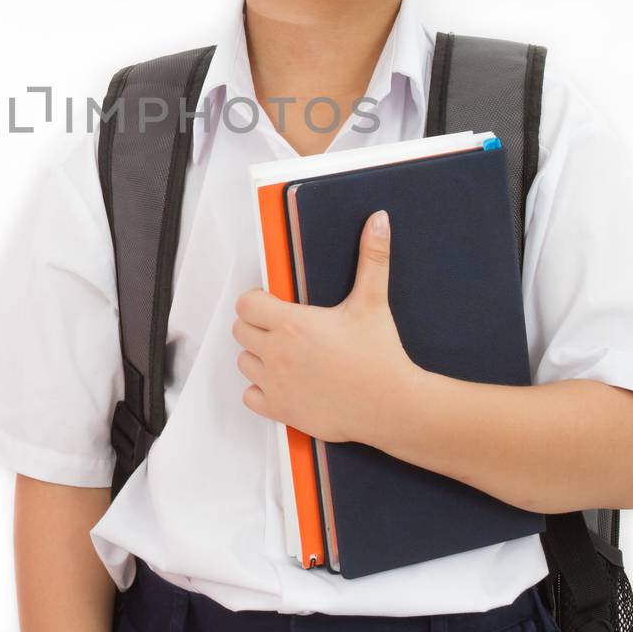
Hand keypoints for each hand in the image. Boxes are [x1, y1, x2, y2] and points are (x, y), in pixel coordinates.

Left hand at [231, 208, 428, 443]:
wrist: (392, 406)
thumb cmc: (381, 356)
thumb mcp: (373, 302)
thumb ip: (372, 258)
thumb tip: (378, 220)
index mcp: (292, 323)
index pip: (246, 304)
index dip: (257, 300)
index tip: (274, 302)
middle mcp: (277, 353)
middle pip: (240, 331)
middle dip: (256, 325)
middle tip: (282, 327)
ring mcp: (276, 384)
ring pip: (244, 363)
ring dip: (258, 356)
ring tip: (286, 354)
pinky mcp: (280, 411)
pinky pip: (250, 396)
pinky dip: (261, 390)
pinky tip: (285, 382)